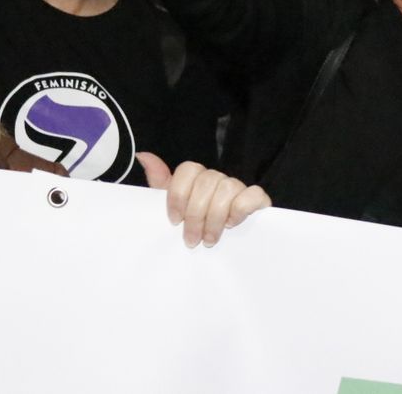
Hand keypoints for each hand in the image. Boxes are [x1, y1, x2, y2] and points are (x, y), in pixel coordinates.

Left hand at [136, 153, 270, 248]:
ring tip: (209, 239)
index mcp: (197, 178)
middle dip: (196, 215)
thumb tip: (143, 156)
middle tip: (191, 240)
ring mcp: (238, 186)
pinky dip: (241, 209)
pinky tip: (232, 224)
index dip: (179, 194)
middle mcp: (218, 178)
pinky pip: (253, 194)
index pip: (188, 169)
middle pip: (206, 182)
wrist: (226, 244)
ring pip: (227, 189)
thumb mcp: (174, 207)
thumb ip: (159, 182)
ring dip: (216, 218)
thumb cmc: (196, 224)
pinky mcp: (257, 199)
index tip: (174, 220)